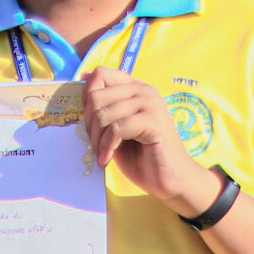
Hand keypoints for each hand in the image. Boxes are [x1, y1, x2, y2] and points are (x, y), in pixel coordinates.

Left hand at [81, 65, 222, 216]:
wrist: (171, 179)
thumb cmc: (143, 156)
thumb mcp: (116, 129)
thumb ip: (103, 109)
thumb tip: (83, 81)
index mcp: (135, 88)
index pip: (100, 74)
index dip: (86, 98)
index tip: (89, 123)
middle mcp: (144, 91)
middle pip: (96, 96)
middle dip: (89, 125)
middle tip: (96, 145)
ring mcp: (150, 104)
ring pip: (103, 114)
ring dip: (97, 140)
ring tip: (102, 154)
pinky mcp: (153, 121)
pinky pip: (116, 129)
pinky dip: (107, 147)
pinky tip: (108, 159)